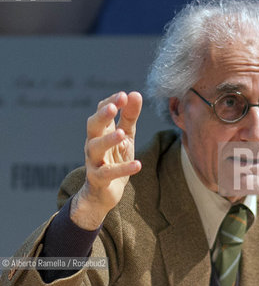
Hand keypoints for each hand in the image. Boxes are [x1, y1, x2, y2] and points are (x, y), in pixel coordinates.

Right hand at [70, 92, 141, 229]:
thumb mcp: (126, 136)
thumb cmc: (114, 158)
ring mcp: (93, 161)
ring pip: (95, 148)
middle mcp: (93, 143)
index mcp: (100, 131)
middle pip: (93, 126)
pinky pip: (108, 173)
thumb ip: (130, 116)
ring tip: (122, 134)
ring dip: (108, 140)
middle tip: (113, 107)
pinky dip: (123, 168)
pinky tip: (137, 164)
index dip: (111, 102)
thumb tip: (135, 93)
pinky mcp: (98, 178)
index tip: (124, 95)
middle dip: (102, 115)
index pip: (101, 111)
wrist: (103, 192)